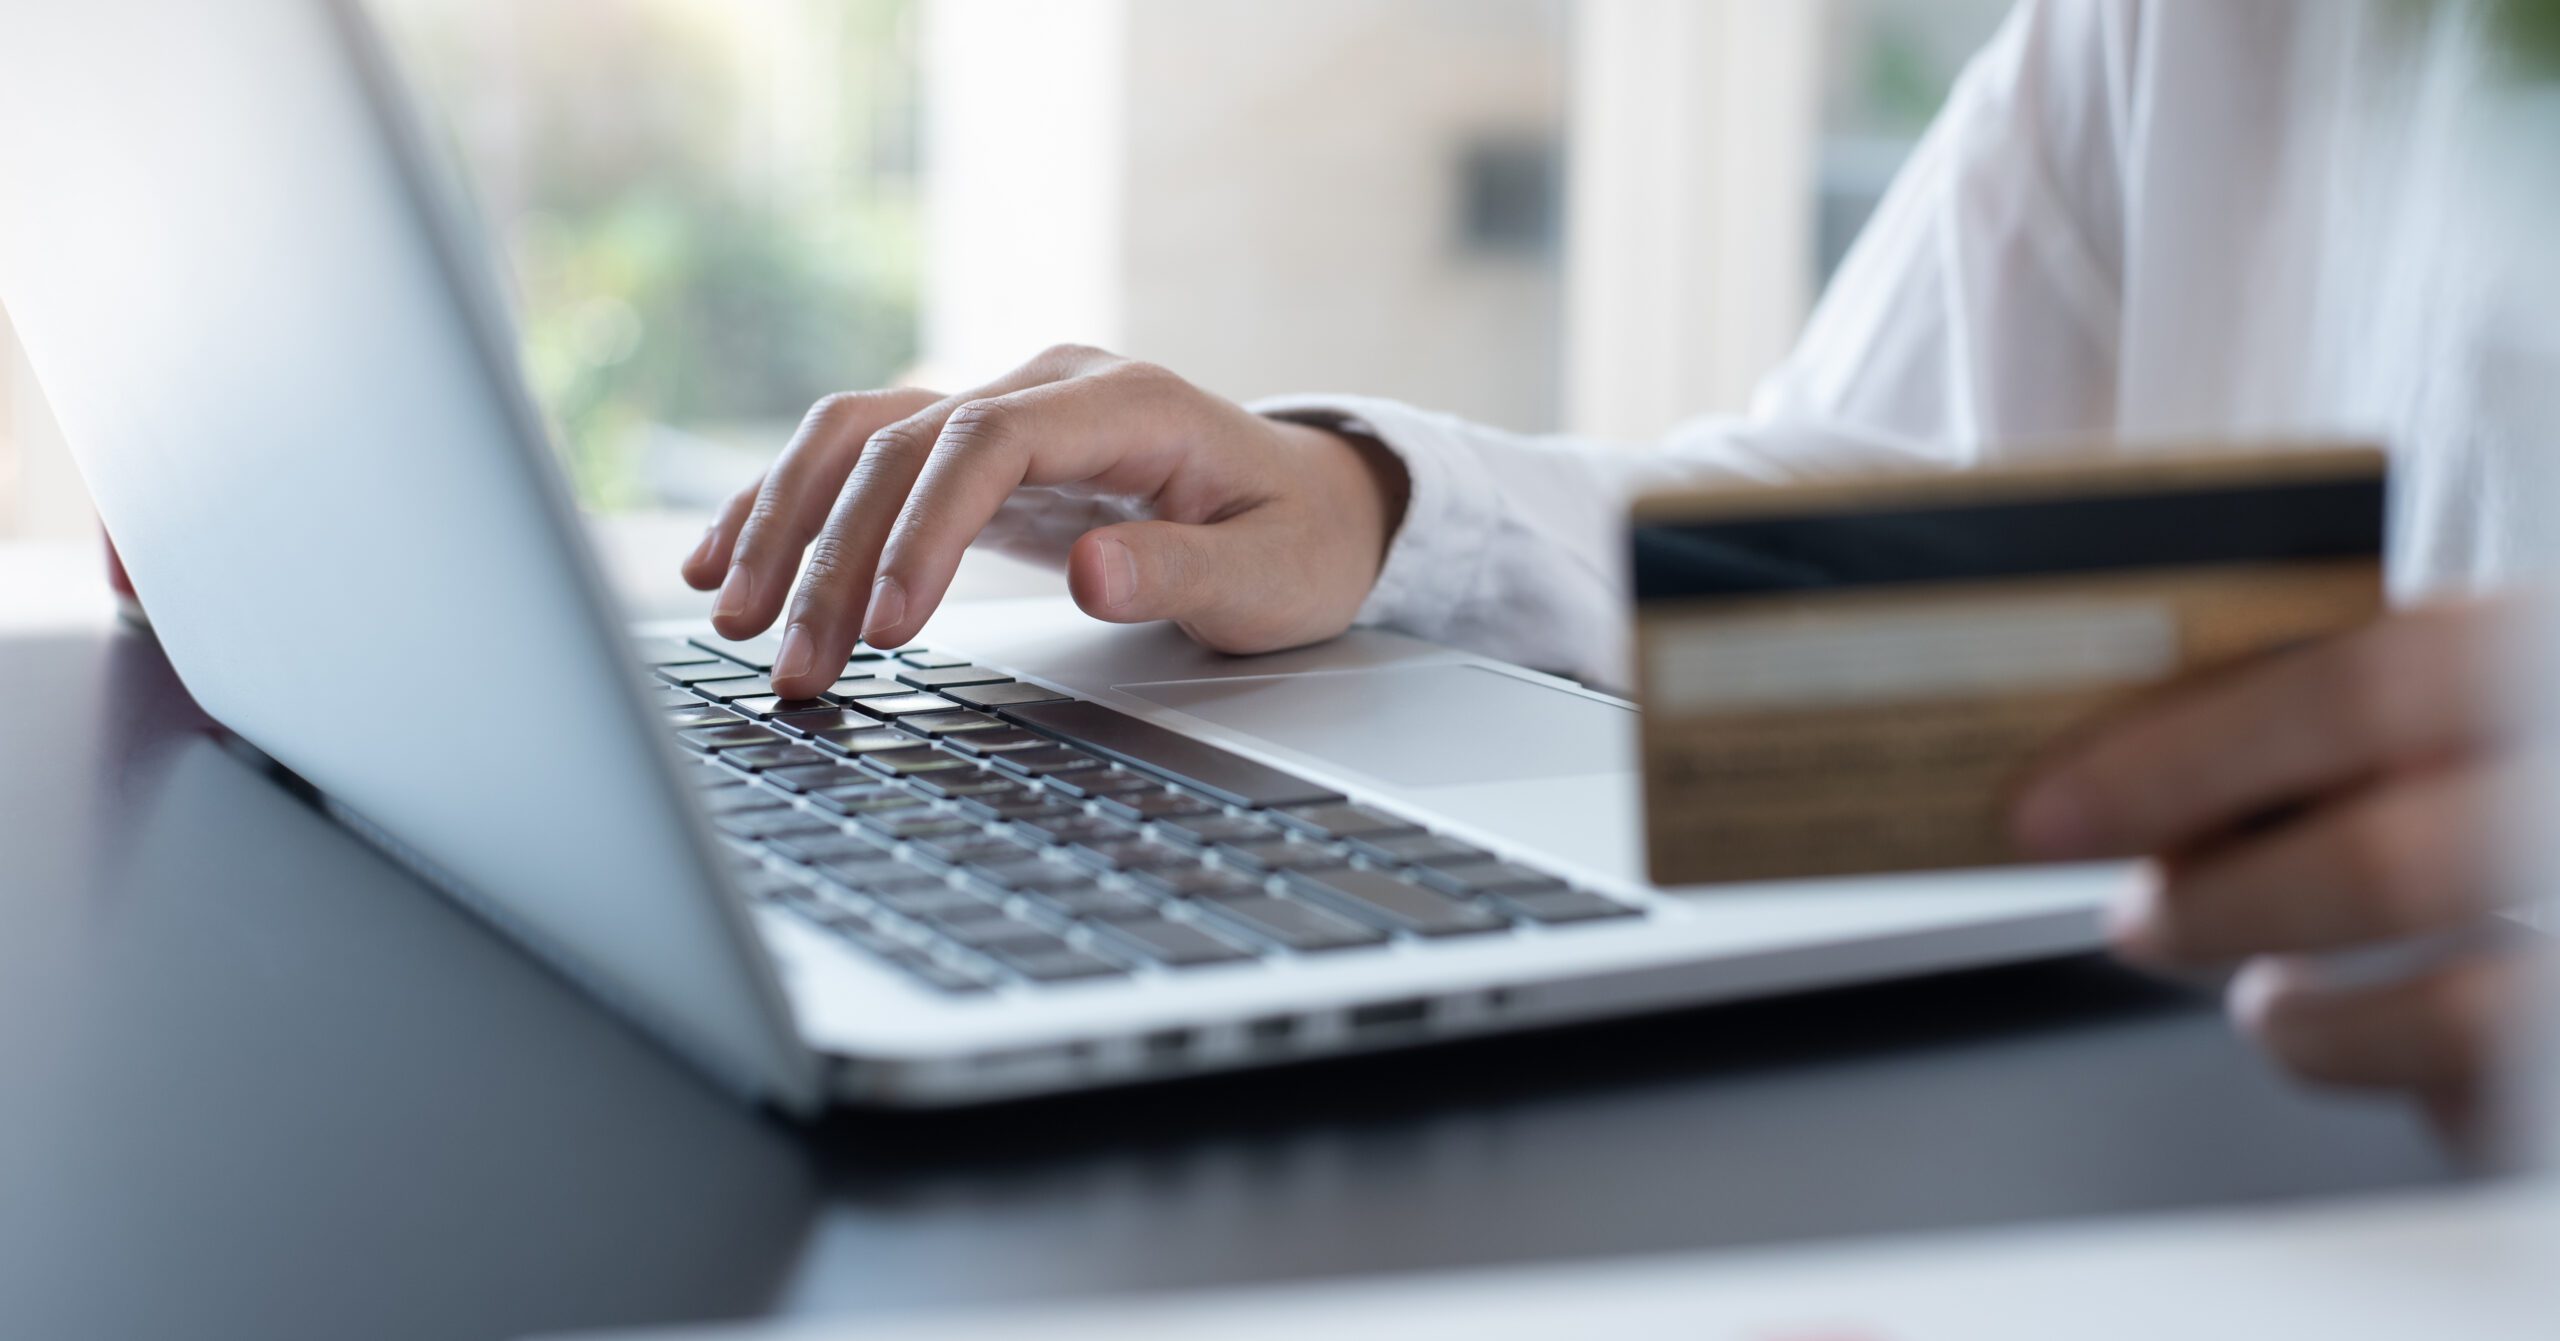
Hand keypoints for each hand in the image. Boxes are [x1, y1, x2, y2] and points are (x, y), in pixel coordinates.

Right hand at [679, 344, 1408, 698]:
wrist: (1312, 503)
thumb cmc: (1296, 541)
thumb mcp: (1270, 575)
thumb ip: (1183, 572)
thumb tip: (1094, 572)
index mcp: (1124, 404)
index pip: (988, 442)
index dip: (924, 529)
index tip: (887, 625)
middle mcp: (1047, 387)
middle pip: (904, 446)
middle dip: (834, 556)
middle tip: (796, 666)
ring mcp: (1003, 409)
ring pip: (859, 440)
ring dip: (787, 526)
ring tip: (735, 621)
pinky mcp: (973, 451)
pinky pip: (860, 459)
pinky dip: (788, 504)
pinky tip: (727, 561)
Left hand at [2009, 601, 2522, 1142]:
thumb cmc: (2524, 743)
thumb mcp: (2497, 673)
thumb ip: (2378, 700)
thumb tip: (2139, 754)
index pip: (2369, 684)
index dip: (2183, 753)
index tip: (2050, 808)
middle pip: (2387, 862)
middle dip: (2217, 903)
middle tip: (2138, 914)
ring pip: (2459, 1013)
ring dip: (2308, 1020)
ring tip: (2269, 998)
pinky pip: (2508, 1103)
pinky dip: (2421, 1093)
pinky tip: (2389, 1047)